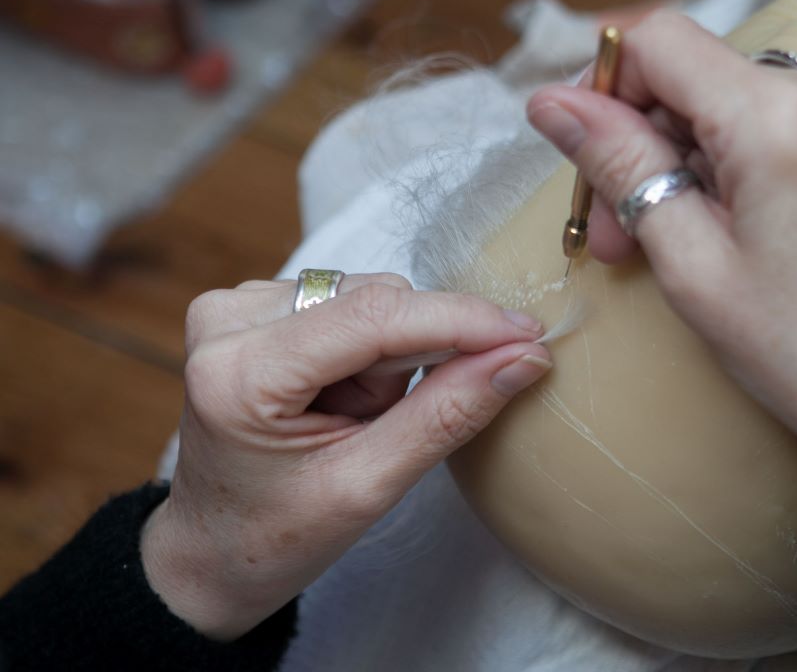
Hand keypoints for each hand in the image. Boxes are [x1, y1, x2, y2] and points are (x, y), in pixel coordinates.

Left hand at [141, 273, 550, 639]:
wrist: (210, 553)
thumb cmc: (278, 535)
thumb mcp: (368, 488)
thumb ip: (446, 416)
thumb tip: (523, 357)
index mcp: (240, 373)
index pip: (375, 317)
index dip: (461, 321)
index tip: (529, 334)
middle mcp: (227, 320)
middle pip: (375, 302)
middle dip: (411, 359)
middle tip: (389, 426)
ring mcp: (235, 307)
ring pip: (368, 299)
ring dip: (389, 359)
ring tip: (357, 420)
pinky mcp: (251, 306)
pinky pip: (348, 304)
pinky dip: (367, 352)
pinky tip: (342, 398)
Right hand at [527, 12, 796, 550]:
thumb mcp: (690, 262)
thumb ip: (619, 164)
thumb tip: (551, 102)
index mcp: (780, 115)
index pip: (657, 39)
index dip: (604, 87)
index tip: (584, 153)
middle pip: (692, 73)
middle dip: (639, 143)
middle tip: (616, 236)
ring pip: (729, 101)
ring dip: (682, 160)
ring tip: (668, 246)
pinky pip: (775, 121)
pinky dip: (731, 163)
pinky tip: (724, 231)